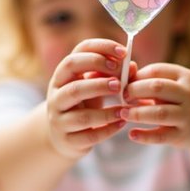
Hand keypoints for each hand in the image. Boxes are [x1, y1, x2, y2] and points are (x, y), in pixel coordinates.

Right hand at [46, 39, 129, 159]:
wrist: (63, 135)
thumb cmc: (83, 104)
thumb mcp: (93, 86)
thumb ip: (112, 74)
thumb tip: (132, 67)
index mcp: (63, 75)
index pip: (77, 55)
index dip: (100, 50)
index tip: (124, 53)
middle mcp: (56, 96)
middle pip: (74, 87)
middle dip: (99, 84)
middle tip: (119, 84)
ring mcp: (59, 120)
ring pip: (82, 116)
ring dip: (106, 112)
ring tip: (125, 109)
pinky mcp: (67, 140)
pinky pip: (89, 136)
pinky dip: (107, 130)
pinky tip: (122, 123)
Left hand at [120, 62, 189, 147]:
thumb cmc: (183, 99)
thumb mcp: (174, 84)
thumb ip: (152, 79)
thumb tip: (126, 72)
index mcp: (185, 77)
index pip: (156, 71)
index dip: (137, 77)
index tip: (123, 84)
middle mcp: (189, 94)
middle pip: (158, 88)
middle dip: (135, 91)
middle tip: (122, 97)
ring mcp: (187, 116)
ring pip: (160, 113)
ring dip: (138, 113)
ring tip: (123, 113)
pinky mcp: (182, 135)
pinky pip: (161, 136)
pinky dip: (144, 136)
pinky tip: (132, 134)